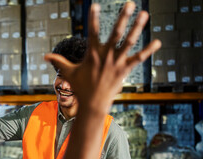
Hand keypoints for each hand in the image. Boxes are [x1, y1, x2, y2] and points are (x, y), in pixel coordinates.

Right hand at [45, 2, 160, 113]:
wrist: (93, 104)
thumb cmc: (80, 87)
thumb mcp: (68, 72)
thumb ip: (58, 61)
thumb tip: (44, 56)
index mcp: (92, 54)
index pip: (93, 32)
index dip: (93, 18)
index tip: (95, 5)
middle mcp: (106, 56)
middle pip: (116, 33)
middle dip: (123, 17)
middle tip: (129, 3)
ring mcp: (117, 62)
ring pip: (129, 42)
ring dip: (137, 28)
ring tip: (145, 14)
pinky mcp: (125, 70)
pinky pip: (138, 59)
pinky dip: (148, 51)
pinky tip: (157, 42)